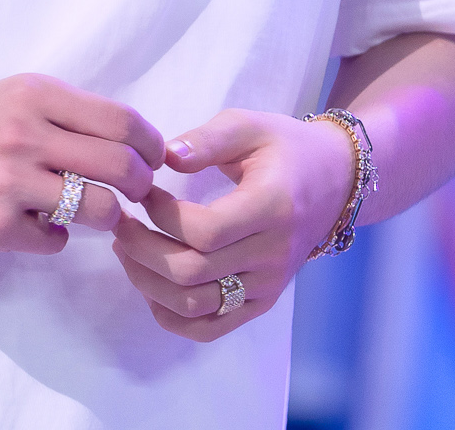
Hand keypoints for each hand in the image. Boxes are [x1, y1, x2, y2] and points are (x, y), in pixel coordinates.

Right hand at [0, 74, 165, 253]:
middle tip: (136, 194)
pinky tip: (40, 228)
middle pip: (121, 165)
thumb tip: (131, 142)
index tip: (154, 159)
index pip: (121, 120)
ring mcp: (8, 181)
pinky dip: (57, 238)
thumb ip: (63, 113)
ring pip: (98, 208)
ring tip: (97, 215)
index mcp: (35, 95)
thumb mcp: (10, 99)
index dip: (151, 145)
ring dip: (108, 217)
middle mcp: (24, 133)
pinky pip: (55, 240)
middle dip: (141, 185)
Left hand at [112, 110, 354, 340]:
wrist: (334, 183)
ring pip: (194, 305)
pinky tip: (150, 284)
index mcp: (272, 207)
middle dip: (141, 248)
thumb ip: (206, 139)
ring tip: (127, 250)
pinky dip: (171, 315)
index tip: (143, 191)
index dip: (161, 215)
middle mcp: (273, 254)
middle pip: (191, 272)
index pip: (205, 230)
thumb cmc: (285, 149)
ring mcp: (268, 286)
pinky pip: (209, 328)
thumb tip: (164, 156)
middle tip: (120, 223)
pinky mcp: (261, 303)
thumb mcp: (250, 126)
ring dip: (147, 282)